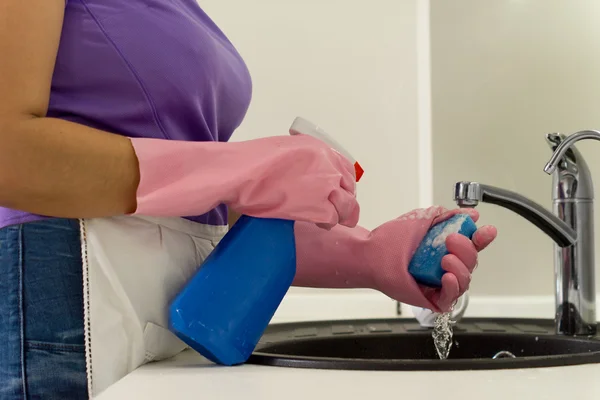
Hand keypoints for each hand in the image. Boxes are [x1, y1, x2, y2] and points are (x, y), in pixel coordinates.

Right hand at [131, 134, 359, 227]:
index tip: (336, 193)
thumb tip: (299, 174)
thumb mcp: (281, 150)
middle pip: (350, 187)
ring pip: (348, 205)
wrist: (237, 173)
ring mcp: (325, 185)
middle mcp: (327, 164)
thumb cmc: (248, 162)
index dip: (343, 183)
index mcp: (318, 148)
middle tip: (332, 211)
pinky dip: (327, 224)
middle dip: (344, 201)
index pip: (346, 168)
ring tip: (325, 221)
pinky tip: (316, 225)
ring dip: (339, 214)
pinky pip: (334, 219)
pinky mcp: (319, 206)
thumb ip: (298, 161)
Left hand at [366, 206, 496, 311]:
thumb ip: (446, 216)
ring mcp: (439, 283)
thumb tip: (470, 214)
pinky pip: (450, 298)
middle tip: (451, 240)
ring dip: (461, 267)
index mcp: (445, 248)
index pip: (471, 245)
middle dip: (467, 250)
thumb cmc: (390, 240)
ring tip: (445, 258)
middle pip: (471, 262)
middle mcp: (445, 266)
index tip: (486, 230)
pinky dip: (453, 287)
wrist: (370, 253)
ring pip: (464, 280)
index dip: (481, 239)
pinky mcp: (431, 299)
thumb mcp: (422, 220)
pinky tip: (447, 276)